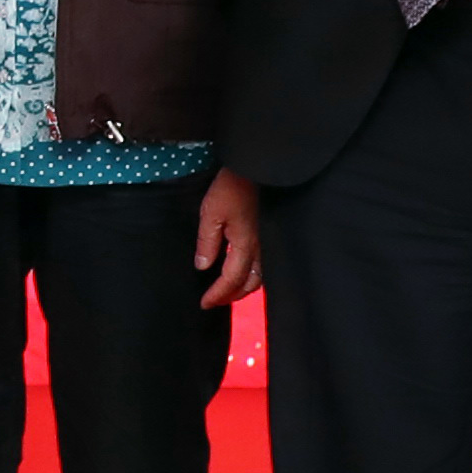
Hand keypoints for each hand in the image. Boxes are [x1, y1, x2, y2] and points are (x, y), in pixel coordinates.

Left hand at [192, 166, 263, 310]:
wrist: (254, 168)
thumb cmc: (231, 188)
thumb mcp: (210, 214)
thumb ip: (207, 243)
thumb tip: (203, 267)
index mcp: (244, 245)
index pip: (231, 280)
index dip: (218, 295)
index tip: (204, 304)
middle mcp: (260, 249)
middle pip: (249, 284)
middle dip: (232, 296)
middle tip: (214, 302)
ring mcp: (267, 242)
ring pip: (260, 277)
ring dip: (243, 288)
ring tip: (227, 292)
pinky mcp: (268, 235)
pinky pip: (264, 265)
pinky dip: (252, 276)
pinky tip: (242, 273)